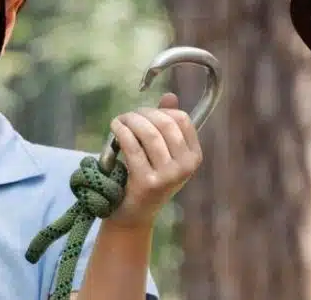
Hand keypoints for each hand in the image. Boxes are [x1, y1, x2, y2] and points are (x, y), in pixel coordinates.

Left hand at [102, 93, 203, 228]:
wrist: (134, 213)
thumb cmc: (148, 177)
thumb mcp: (163, 153)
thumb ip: (167, 124)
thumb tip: (170, 96)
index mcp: (194, 157)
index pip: (182, 120)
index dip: (161, 111)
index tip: (145, 113)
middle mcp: (185, 167)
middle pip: (165, 124)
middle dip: (143, 113)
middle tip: (128, 115)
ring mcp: (168, 176)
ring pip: (149, 133)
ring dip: (131, 120)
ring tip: (120, 120)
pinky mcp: (147, 182)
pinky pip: (132, 147)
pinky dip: (121, 131)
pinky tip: (115, 127)